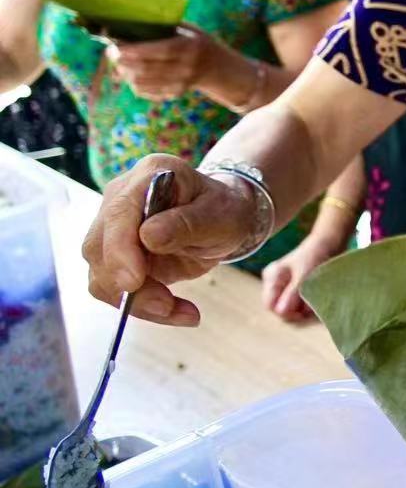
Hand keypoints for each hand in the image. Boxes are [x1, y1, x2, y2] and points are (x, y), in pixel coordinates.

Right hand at [80, 155, 260, 324]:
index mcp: (148, 175)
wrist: (222, 219)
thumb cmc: (224, 210)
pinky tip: (177, 311)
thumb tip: (148, 236)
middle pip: (99, 248)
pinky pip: (115, 289)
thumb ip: (188, 223)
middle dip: (128, 285)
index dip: (119, 250)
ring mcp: (112, 229)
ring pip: (102, 275)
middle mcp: (120, 199)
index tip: (133, 282)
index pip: (118, 213)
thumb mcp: (221, 215)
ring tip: (182, 312)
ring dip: (137, 302)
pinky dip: (142, 307)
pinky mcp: (114, 257)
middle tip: (166, 306)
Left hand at [106, 25, 233, 101]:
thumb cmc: (197, 42)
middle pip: (146, 68)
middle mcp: (187, 67)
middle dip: (123, 61)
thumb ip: (165, 27)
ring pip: (142, 82)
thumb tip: (129, 21)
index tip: (115, 46)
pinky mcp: (175, 93)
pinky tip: (131, 74)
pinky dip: (134, 83)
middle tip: (111, 52)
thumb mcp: (189, 30)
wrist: (219, 68)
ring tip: (120, 63)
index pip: (158, 50)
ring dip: (126, 73)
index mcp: (190, 47)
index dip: (134, 50)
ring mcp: (181, 83)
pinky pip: (146, 92)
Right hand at [259, 233, 341, 321]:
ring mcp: (285, 286)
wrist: (329, 242)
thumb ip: (292, 293)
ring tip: (317, 298)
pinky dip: (308, 305)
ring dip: (304, 309)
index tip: (301, 312)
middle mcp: (275, 283)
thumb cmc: (315, 254)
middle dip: (296, 311)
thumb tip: (280, 312)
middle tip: (311, 306)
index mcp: (272, 277)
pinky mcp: (296, 289)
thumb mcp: (304, 274)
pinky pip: (298, 305)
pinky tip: (317, 298)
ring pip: (290, 308)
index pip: (270, 305)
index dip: (284, 312)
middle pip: (279, 309)